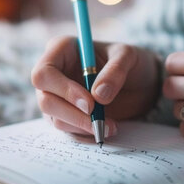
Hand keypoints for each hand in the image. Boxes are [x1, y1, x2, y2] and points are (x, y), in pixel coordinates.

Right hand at [32, 36, 159, 136]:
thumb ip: (115, 70)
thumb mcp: (128, 56)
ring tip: (111, 126)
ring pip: (55, 119)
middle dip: (72, 114)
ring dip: (82, 127)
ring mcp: (57, 96)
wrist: (139, 83)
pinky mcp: (66, 115)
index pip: (44, 73)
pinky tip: (106, 129)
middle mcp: (53, 74)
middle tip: (99, 121)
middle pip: (45, 100)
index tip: (90, 103)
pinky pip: (68, 129)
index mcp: (61, 50)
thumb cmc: (129, 61)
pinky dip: (86, 133)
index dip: (64, 90)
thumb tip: (98, 96)